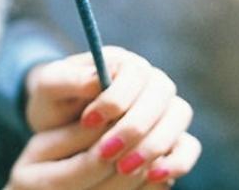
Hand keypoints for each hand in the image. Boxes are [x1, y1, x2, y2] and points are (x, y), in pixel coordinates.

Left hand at [18, 46, 200, 187]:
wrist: (61, 127)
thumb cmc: (55, 102)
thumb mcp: (49, 88)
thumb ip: (66, 79)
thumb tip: (95, 78)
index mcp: (122, 62)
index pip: (134, 71)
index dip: (116, 98)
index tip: (89, 121)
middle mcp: (149, 80)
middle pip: (161, 94)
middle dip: (134, 125)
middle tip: (105, 152)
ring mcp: (164, 107)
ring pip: (178, 116)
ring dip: (155, 143)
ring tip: (124, 168)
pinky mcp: (172, 136)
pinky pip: (189, 145)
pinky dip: (178, 161)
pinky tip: (153, 176)